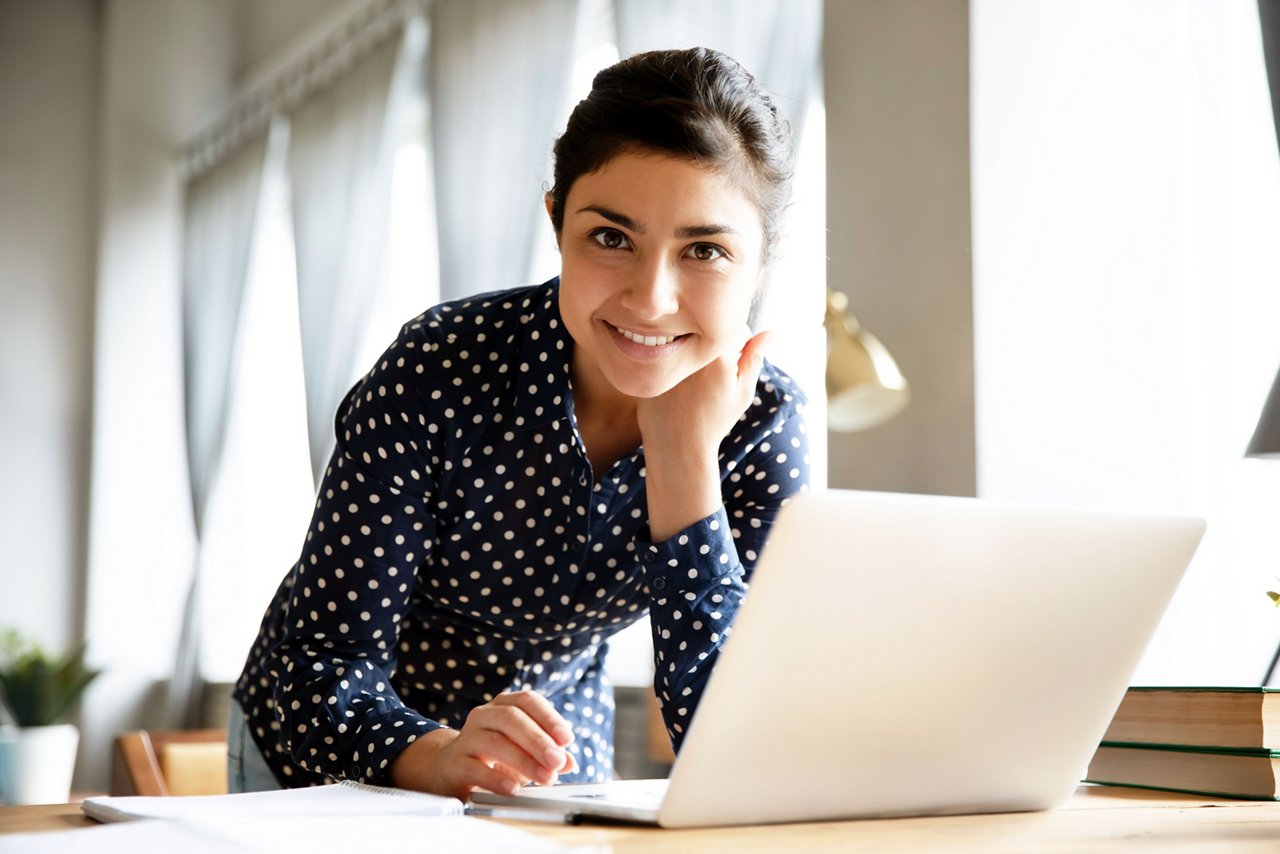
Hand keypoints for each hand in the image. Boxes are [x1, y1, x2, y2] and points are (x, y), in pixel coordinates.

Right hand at [389, 691, 576, 800]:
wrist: (450, 769)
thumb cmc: (493, 757)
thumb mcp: (524, 752)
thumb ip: (548, 754)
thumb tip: (569, 762)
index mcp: (503, 706)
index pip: (527, 701)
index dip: (549, 717)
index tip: (567, 738)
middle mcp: (483, 716)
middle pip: (511, 719)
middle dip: (538, 740)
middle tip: (557, 761)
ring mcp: (466, 738)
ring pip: (494, 742)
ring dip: (524, 760)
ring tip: (544, 777)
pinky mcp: (455, 764)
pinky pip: (474, 768)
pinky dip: (496, 779)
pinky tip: (513, 788)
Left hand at [638, 327, 770, 541]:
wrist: (678, 447)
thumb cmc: (715, 420)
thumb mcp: (742, 391)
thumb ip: (755, 358)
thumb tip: (770, 332)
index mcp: (716, 352)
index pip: (734, 329)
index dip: (738, 350)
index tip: (729, 372)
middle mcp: (688, 347)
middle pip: (707, 334)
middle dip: (714, 350)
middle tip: (709, 379)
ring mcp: (664, 354)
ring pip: (686, 341)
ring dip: (692, 354)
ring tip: (693, 385)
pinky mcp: (647, 363)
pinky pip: (664, 352)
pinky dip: (671, 365)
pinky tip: (676, 389)